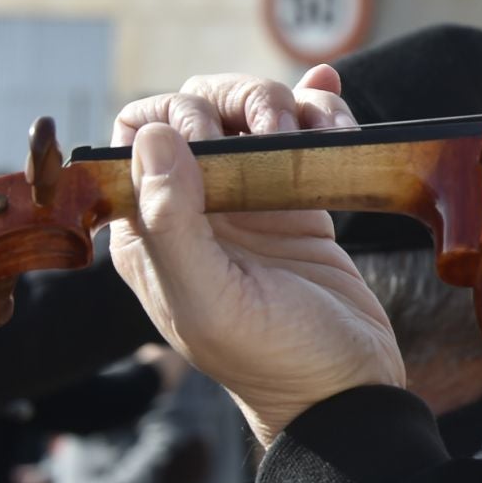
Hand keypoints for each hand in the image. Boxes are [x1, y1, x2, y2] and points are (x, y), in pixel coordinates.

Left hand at [107, 66, 403, 447]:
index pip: (133, 137)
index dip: (170, 118)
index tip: (214, 141)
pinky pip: (304, 133)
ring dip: (285, 103)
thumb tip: (153, 137)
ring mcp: (252, 201)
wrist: (348, 390)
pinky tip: (329, 92)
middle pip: (198, 110)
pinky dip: (319, 105)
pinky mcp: (302, 201)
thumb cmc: (274, 361)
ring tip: (317, 134)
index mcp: (152, 232)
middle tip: (276, 135)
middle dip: (237, 102)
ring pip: (252, 113)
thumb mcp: (211, 302)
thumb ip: (172, 223)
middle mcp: (197, 208)